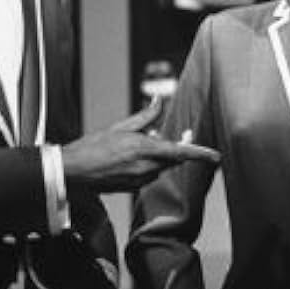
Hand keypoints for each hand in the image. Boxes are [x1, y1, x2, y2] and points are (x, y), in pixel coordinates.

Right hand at [62, 97, 219, 192]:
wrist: (73, 172)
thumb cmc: (93, 147)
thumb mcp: (121, 127)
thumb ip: (145, 116)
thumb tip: (158, 100)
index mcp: (144, 150)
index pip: (180, 152)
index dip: (200, 153)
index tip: (216, 156)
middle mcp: (146, 168)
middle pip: (173, 158)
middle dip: (176, 146)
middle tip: (177, 132)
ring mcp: (140, 180)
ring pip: (161, 167)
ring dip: (158, 155)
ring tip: (138, 143)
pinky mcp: (133, 188)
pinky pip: (149, 175)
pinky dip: (148, 164)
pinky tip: (130, 157)